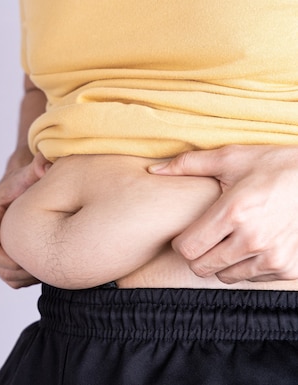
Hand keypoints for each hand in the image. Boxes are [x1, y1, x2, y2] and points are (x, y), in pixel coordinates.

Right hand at [0, 152, 49, 287]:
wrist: (23, 185)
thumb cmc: (28, 180)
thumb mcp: (33, 172)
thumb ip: (39, 166)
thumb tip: (44, 165)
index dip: (10, 263)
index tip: (35, 261)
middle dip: (22, 271)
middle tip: (48, 266)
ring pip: (5, 276)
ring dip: (27, 276)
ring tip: (50, 265)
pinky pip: (11, 278)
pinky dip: (28, 277)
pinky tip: (46, 265)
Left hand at [148, 145, 297, 282]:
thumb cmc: (274, 166)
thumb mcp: (232, 158)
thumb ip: (189, 165)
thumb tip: (153, 170)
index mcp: (234, 212)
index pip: (187, 248)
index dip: (182, 242)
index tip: (188, 232)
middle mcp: (253, 239)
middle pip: (201, 267)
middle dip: (197, 254)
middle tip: (207, 237)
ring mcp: (273, 257)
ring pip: (224, 276)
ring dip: (221, 262)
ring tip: (231, 239)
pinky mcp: (288, 268)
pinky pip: (251, 278)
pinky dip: (246, 266)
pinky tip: (253, 245)